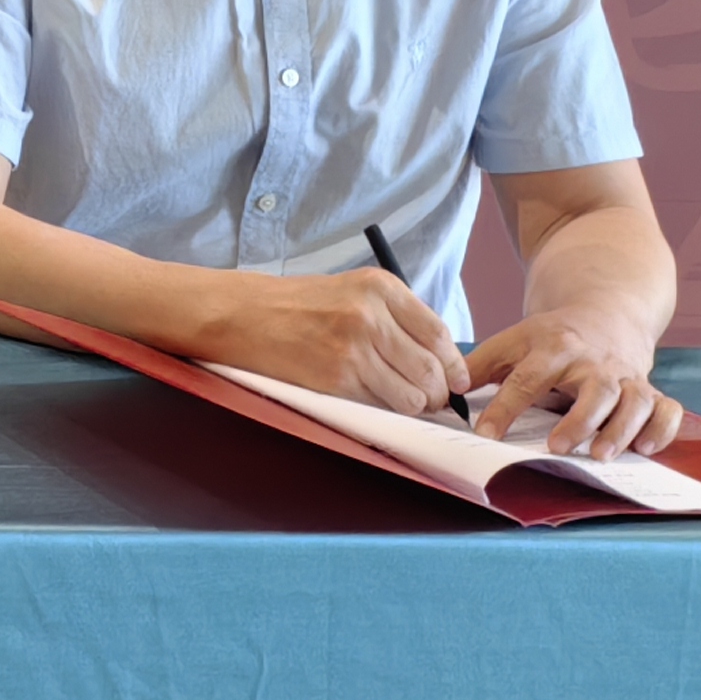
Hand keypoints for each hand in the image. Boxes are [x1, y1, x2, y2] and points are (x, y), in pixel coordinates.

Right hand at [199, 267, 471, 417]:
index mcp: (380, 287)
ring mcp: (353, 348)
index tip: (456, 381)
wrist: (244, 314)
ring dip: (412, 407)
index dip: (454, 366)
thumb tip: (439, 362)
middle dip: (437, 394)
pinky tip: (372, 400)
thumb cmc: (298, 306)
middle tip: (431, 401)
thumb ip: (396, 318)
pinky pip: (380, 407)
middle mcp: (371, 315)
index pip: (439, 335)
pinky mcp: (336, 378)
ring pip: (411, 396)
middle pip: (431, 370)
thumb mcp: (353, 292)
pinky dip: (384, 411)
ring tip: (401, 402)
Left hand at [465, 312, 683, 458]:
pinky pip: (667, 409)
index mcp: (554, 348)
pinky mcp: (650, 389)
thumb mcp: (514, 340)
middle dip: (578, 419)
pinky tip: (645, 447)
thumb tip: (447, 391)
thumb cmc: (553, 337)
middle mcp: (595, 362)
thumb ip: (480, 365)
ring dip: (621, 428)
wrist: (606, 312)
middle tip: (557, 446)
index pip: (527, 378)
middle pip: (593, 389)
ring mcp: (627, 376)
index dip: (505, 407)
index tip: (485, 433)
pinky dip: (661, 429)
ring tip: (601, 455)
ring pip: (634, 401)